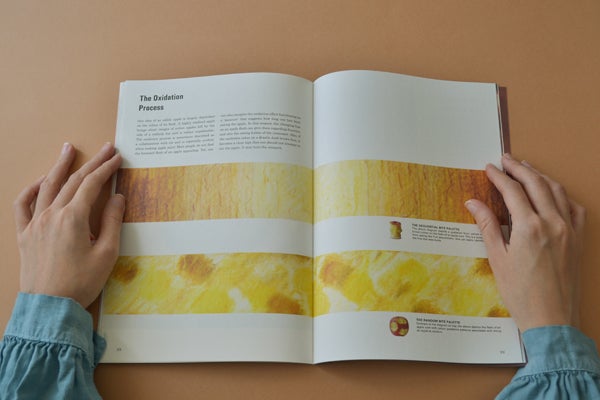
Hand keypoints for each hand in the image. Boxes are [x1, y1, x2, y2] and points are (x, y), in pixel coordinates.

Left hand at [14, 142, 124, 307]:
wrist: (50, 307)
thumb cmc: (81, 283)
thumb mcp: (106, 253)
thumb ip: (112, 221)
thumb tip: (117, 198)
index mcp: (73, 218)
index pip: (92, 185)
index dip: (106, 169)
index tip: (117, 158)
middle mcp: (52, 215)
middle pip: (73, 181)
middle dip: (92, 163)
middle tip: (106, 148)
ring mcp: (35, 223)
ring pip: (47, 186)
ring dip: (60, 166)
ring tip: (68, 149)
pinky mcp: (24, 234)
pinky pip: (22, 205)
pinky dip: (30, 189)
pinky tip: (39, 181)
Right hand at [465, 153, 584, 331]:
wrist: (552, 320)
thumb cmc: (521, 294)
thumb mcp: (497, 259)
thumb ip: (487, 226)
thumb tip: (473, 202)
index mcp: (530, 227)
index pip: (513, 191)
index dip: (499, 176)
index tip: (489, 168)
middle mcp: (553, 223)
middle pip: (536, 184)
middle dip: (519, 168)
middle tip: (505, 160)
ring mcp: (570, 230)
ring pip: (557, 191)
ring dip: (540, 176)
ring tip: (526, 169)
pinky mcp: (579, 239)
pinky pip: (574, 208)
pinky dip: (562, 195)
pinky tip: (552, 194)